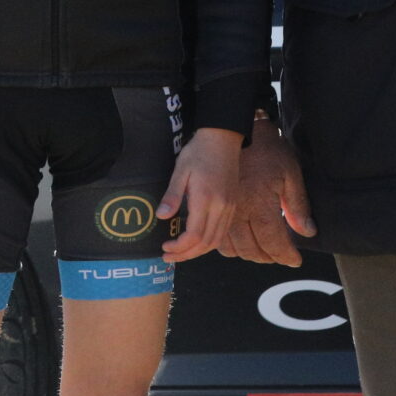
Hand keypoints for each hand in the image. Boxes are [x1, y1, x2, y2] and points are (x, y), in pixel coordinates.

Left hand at [160, 126, 242, 261]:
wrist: (223, 138)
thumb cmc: (199, 151)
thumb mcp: (180, 170)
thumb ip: (172, 194)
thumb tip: (162, 216)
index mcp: (206, 199)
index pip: (194, 235)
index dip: (179, 247)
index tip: (164, 248)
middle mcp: (222, 207)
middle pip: (206, 243)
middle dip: (186, 255)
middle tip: (168, 258)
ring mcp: (230, 207)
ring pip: (216, 241)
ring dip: (198, 251)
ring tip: (180, 254)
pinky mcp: (233, 205)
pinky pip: (222, 232)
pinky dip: (209, 242)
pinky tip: (196, 242)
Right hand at [215, 114, 316, 266]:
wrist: (236, 131)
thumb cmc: (267, 149)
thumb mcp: (290, 173)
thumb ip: (298, 205)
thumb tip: (307, 232)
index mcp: (259, 203)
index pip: (272, 242)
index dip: (285, 255)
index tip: (295, 260)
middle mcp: (238, 211)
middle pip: (251, 250)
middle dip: (269, 257)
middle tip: (280, 255)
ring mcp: (222, 211)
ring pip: (233, 248)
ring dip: (250, 255)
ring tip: (263, 251)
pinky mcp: (212, 208)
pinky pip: (218, 239)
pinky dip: (231, 248)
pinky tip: (242, 243)